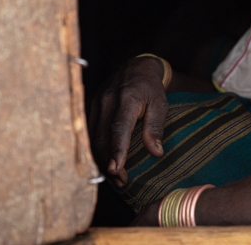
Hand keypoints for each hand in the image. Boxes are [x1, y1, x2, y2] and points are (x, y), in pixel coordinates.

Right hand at [88, 56, 168, 185]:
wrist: (135, 68)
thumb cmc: (150, 89)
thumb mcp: (160, 104)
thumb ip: (156, 127)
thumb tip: (155, 153)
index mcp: (127, 98)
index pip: (119, 127)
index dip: (117, 149)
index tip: (116, 169)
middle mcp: (107, 101)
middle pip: (102, 137)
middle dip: (109, 162)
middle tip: (122, 181)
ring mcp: (96, 104)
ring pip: (93, 138)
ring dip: (101, 159)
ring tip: (115, 177)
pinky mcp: (90, 108)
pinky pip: (90, 133)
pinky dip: (96, 150)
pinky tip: (105, 162)